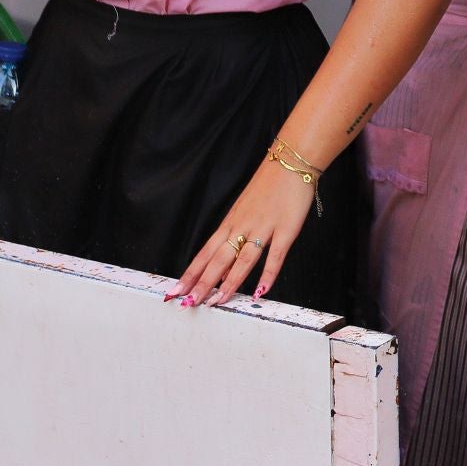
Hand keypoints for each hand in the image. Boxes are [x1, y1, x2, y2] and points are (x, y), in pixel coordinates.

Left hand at [168, 155, 316, 306]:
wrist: (289, 163)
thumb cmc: (267, 187)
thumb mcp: (244, 210)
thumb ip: (234, 239)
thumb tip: (225, 271)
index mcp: (229, 223)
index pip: (204, 253)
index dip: (190, 274)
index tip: (176, 291)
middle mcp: (241, 227)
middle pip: (218, 259)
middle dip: (202, 283)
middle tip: (189, 302)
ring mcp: (263, 228)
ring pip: (242, 260)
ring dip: (229, 283)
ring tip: (218, 302)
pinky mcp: (285, 229)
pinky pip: (275, 255)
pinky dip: (268, 275)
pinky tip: (260, 291)